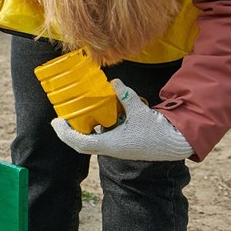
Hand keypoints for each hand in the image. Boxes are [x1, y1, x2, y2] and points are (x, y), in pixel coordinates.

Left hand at [52, 79, 193, 161]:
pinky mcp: (121, 145)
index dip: (65, 133)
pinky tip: (92, 119)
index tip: (56, 122)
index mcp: (111, 144)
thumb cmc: (157, 131)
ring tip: (71, 118)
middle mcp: (111, 148)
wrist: (174, 144)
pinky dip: (92, 131)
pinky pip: (100, 140)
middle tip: (59, 121)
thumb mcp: (140, 111)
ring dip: (79, 133)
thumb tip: (115, 81)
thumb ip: (126, 96)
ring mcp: (116, 148)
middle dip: (67, 134)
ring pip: (90, 143)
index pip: (80, 143)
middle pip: (81, 145)